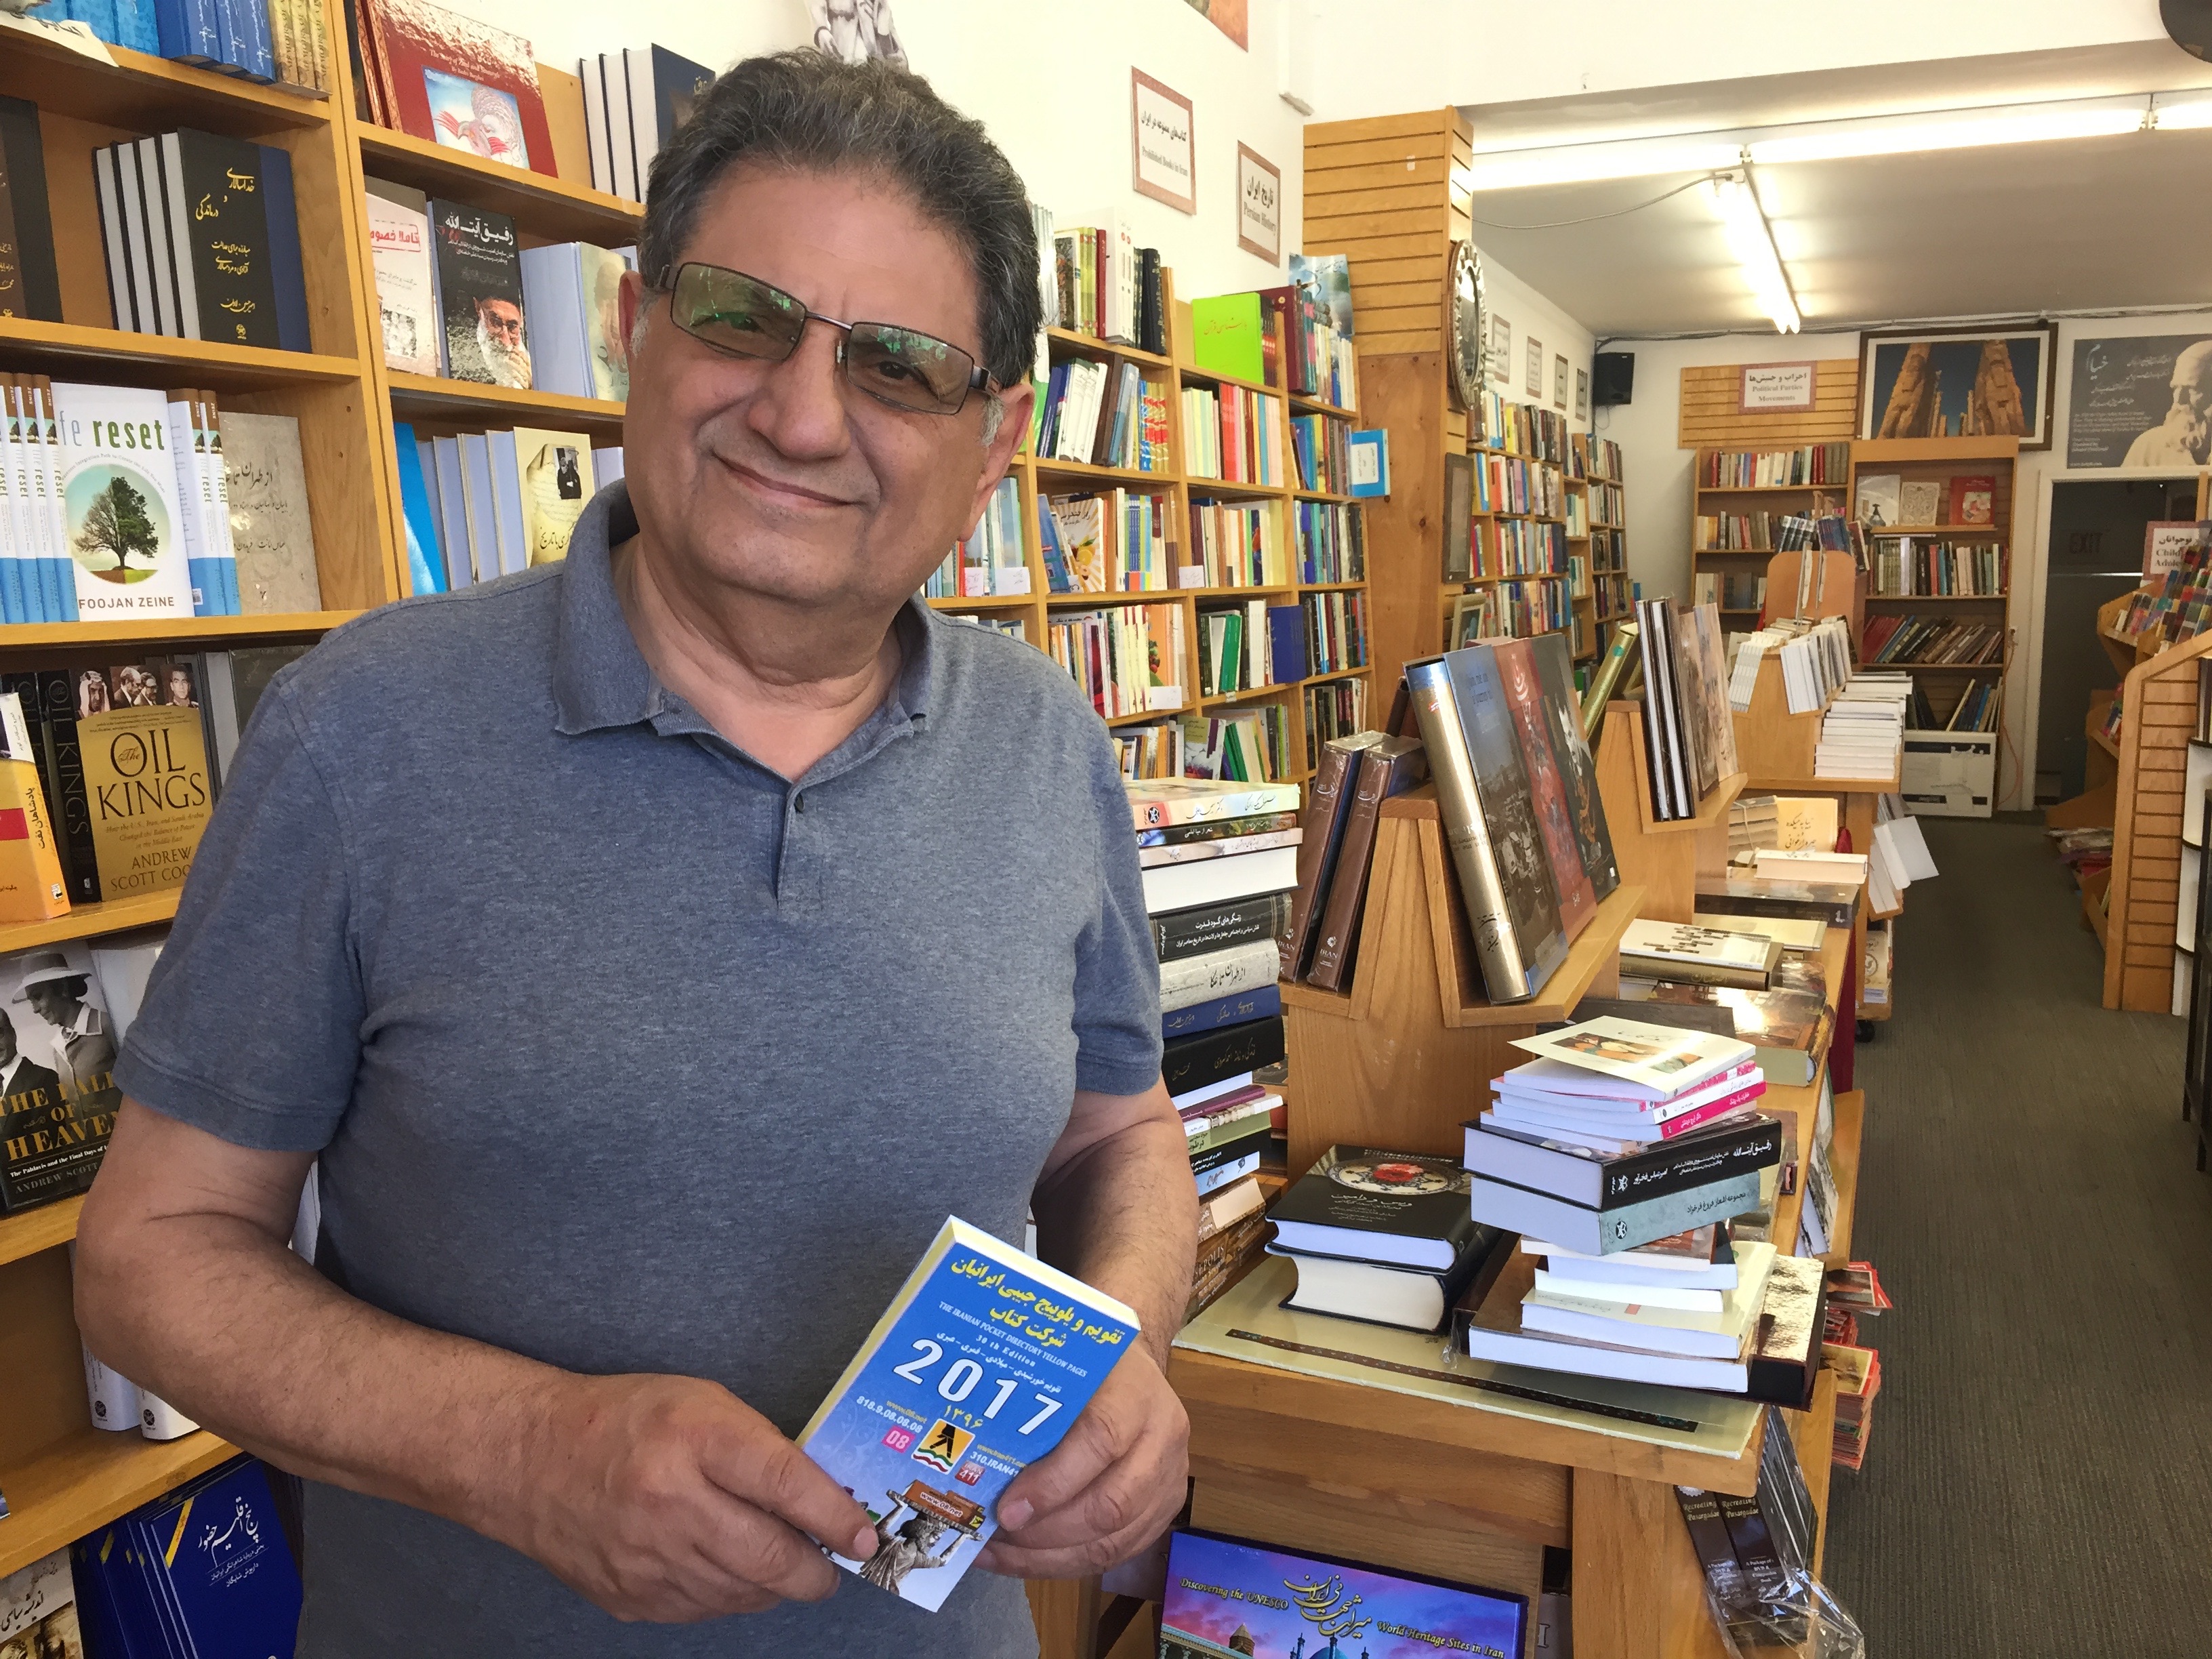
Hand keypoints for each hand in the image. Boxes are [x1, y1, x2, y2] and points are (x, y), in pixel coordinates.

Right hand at [501, 1373, 877, 1623]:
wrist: (531, 1459)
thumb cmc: (626, 1420)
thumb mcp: (702, 1403)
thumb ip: (761, 1448)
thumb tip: (821, 1497)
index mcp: (695, 1439)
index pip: (785, 1483)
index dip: (835, 1516)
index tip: (864, 1536)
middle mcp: (671, 1504)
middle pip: (771, 1557)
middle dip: (817, 1570)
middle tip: (834, 1564)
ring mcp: (648, 1561)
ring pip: (743, 1593)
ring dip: (776, 1584)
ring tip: (787, 1564)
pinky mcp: (632, 1599)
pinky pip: (705, 1609)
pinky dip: (731, 1594)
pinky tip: (732, 1569)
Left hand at [974, 1346, 1188, 1579]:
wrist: (1136, 1374)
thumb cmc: (1091, 1367)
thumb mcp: (1064, 1368)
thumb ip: (1031, 1405)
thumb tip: (971, 1454)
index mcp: (1137, 1394)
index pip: (1101, 1442)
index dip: (1053, 1483)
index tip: (1006, 1508)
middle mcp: (1162, 1440)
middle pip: (1110, 1506)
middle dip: (1045, 1532)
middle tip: (993, 1535)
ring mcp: (1168, 1483)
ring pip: (1112, 1542)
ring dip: (1048, 1558)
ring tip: (997, 1555)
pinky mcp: (1162, 1515)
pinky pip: (1114, 1555)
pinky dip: (1064, 1564)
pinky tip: (1021, 1560)